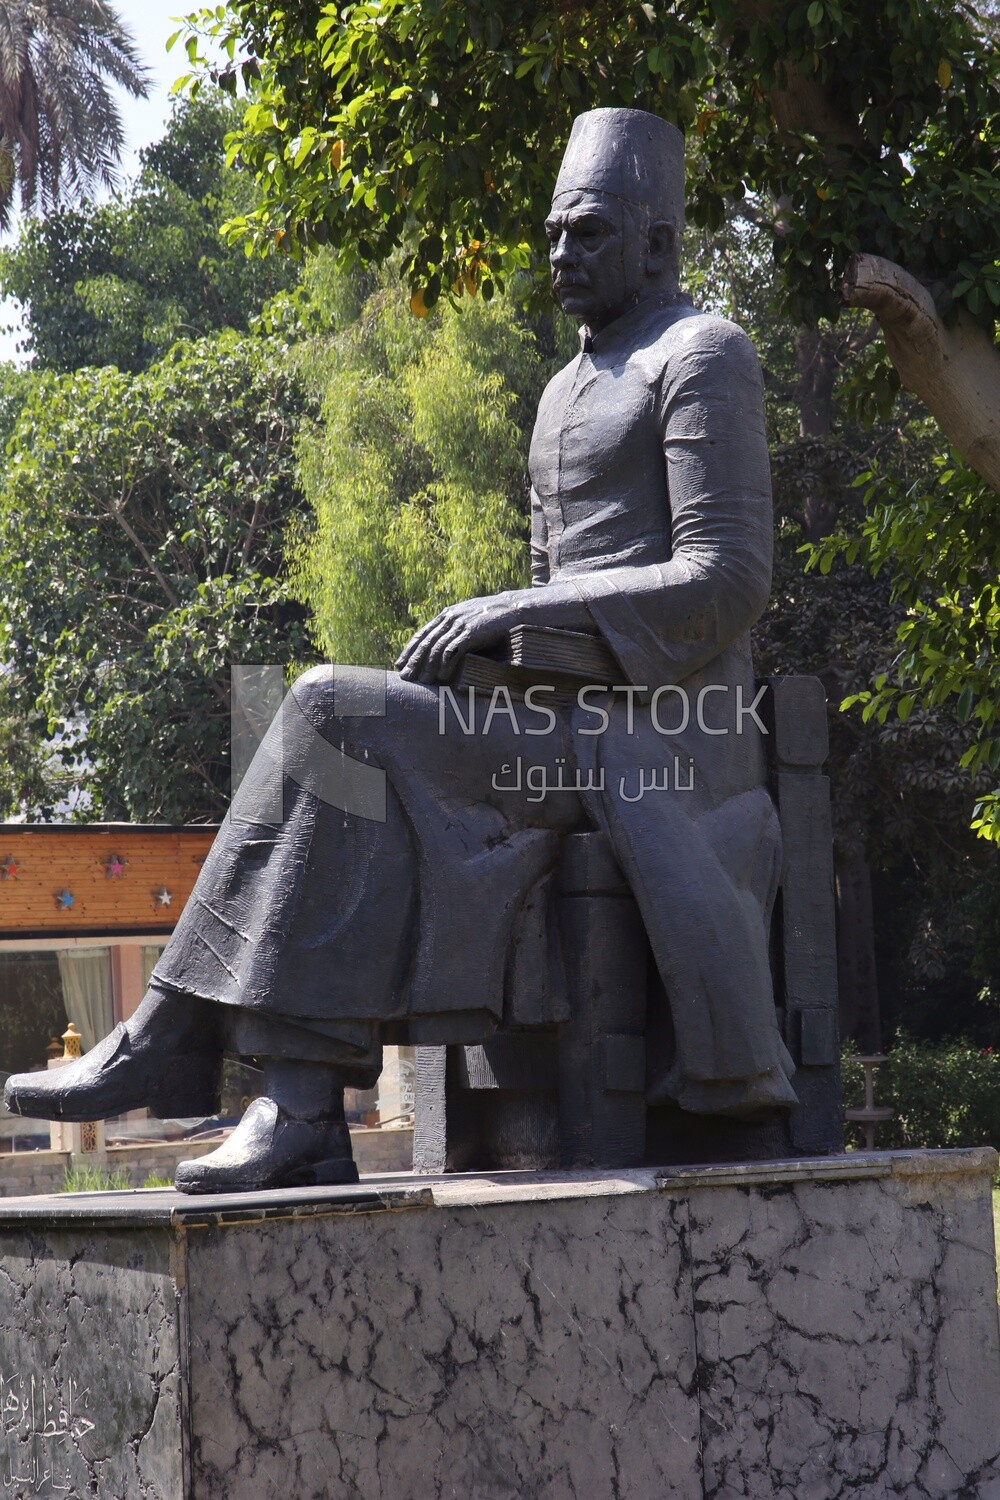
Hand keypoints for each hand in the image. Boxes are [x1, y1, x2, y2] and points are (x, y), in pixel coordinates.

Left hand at [396, 592, 521, 682]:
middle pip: (426, 642)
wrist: (513, 610)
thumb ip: (455, 630)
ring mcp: (460, 624)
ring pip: (438, 648)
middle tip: (406, 677)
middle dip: (414, 661)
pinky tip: (442, 676)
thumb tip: (443, 649)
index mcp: (447, 615)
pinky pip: (454, 650)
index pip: (422, 634)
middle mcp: (450, 618)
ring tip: (423, 682)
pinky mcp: (471, 632)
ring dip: (428, 666)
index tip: (400, 663)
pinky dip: (446, 664)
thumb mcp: (469, 620)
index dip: (409, 650)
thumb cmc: (493, 619)